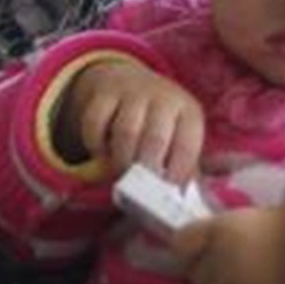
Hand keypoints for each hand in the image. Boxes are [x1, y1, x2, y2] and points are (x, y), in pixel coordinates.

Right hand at [55, 61, 203, 180]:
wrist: (130, 81)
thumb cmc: (160, 122)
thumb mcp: (179, 136)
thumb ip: (182, 167)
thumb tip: (181, 202)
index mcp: (189, 112)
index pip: (187, 147)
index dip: (176, 174)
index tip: (165, 192)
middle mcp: (164, 97)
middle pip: (155, 139)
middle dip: (146, 170)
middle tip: (139, 188)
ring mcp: (133, 91)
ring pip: (126, 132)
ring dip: (121, 160)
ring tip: (121, 172)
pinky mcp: (105, 92)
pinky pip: (95, 123)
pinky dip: (95, 144)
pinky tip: (102, 153)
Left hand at [173, 208, 284, 283]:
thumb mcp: (250, 219)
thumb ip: (220, 233)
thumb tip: (192, 252)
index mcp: (220, 227)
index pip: (179, 243)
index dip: (189, 252)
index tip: (199, 256)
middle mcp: (220, 254)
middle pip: (196, 276)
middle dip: (212, 276)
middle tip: (241, 270)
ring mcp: (231, 283)